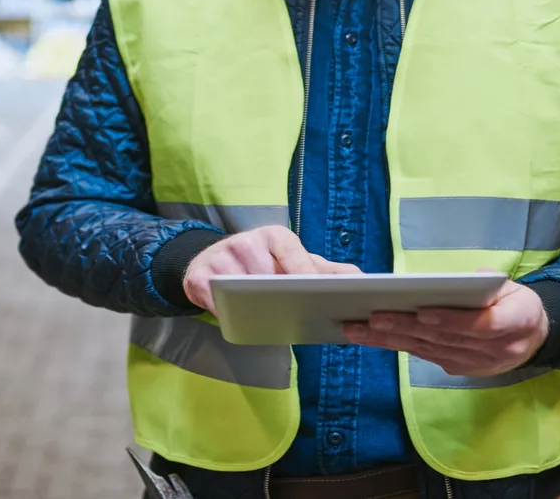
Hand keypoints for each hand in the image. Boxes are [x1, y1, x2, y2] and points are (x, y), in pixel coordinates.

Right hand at [183, 226, 359, 314]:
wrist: (208, 262)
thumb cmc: (259, 264)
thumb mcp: (290, 260)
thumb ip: (323, 269)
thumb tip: (361, 278)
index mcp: (273, 236)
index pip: (293, 251)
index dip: (306, 271)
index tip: (322, 291)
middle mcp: (246, 242)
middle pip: (267, 272)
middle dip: (283, 293)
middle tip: (304, 313)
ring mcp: (220, 258)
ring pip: (242, 288)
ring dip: (256, 307)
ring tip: (273, 321)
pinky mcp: (199, 276)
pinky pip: (216, 300)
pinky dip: (228, 313)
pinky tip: (241, 322)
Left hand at [341, 281, 549, 376]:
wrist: (532, 336)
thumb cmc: (515, 303)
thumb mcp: (512, 286)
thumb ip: (489, 282)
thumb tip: (463, 281)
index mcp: (516, 322)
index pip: (482, 325)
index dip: (451, 320)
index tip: (423, 312)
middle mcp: (497, 350)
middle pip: (444, 339)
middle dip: (405, 328)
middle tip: (372, 317)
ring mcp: (477, 364)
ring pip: (428, 349)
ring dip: (391, 340)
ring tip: (360, 328)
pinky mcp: (460, 369)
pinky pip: (425, 356)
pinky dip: (398, 346)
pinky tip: (373, 337)